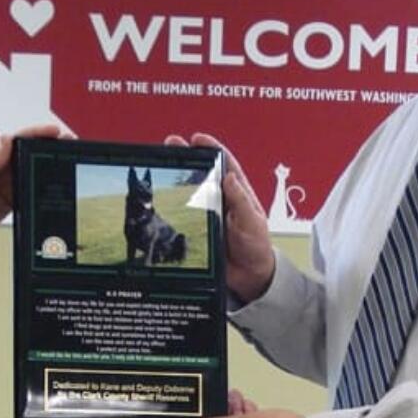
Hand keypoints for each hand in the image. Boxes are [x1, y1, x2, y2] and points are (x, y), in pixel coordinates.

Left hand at [0, 123, 62, 244]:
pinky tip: (55, 181)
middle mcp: (2, 165)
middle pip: (30, 150)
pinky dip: (43, 184)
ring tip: (65, 158)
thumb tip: (8, 140)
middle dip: (49, 145)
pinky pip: (31, 187)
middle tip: (67, 142)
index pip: (18, 138)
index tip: (54, 132)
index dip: (37, 133)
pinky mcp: (13, 197)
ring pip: (34, 167)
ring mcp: (9, 181)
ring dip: (49, 163)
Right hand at [166, 130, 275, 303]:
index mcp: (238, 194)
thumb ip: (241, 201)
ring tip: (163, 162)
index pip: (225, 164)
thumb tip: (230, 177)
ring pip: (191, 190)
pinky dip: (172, 203)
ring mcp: (209, 214)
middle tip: (172, 144)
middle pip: (203, 173)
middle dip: (188, 156)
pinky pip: (183, 214)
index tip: (199, 139)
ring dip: (177, 176)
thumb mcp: (253, 223)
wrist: (249, 278)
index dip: (212, 149)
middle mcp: (222, 200)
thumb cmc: (257, 248)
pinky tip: (161, 195)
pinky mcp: (199, 230)